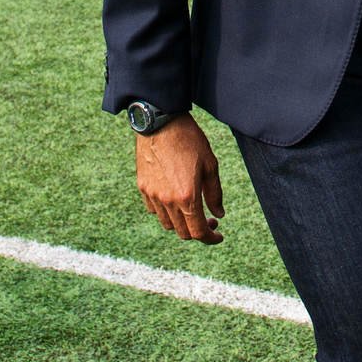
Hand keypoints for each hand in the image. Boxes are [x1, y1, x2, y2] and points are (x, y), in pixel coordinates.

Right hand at [134, 113, 225, 242]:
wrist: (161, 123)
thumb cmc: (190, 141)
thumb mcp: (210, 165)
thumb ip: (215, 194)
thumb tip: (219, 215)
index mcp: (188, 196)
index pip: (198, 232)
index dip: (210, 238)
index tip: (218, 236)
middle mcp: (168, 201)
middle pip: (182, 233)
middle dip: (198, 231)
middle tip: (210, 220)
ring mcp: (153, 195)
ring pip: (167, 224)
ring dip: (182, 223)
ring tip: (192, 210)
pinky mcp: (143, 188)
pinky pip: (154, 210)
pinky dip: (166, 212)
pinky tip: (175, 200)